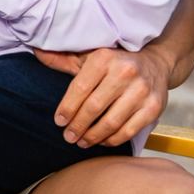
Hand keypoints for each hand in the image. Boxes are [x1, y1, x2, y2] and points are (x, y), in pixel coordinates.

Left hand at [33, 44, 170, 147]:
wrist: (156, 64)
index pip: (80, 88)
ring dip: (93, 136)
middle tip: (68, 137)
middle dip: (77, 126)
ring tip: (82, 141)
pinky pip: (128, 130)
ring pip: (111, 122)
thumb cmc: (117, 63)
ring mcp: (142, 90)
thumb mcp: (91, 57)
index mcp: (105, 58)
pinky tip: (102, 141)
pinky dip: (112, 140)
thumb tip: (36, 51)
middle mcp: (125, 72)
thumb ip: (65, 59)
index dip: (67, 108)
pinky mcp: (154, 107)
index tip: (59, 121)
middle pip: (94, 108)